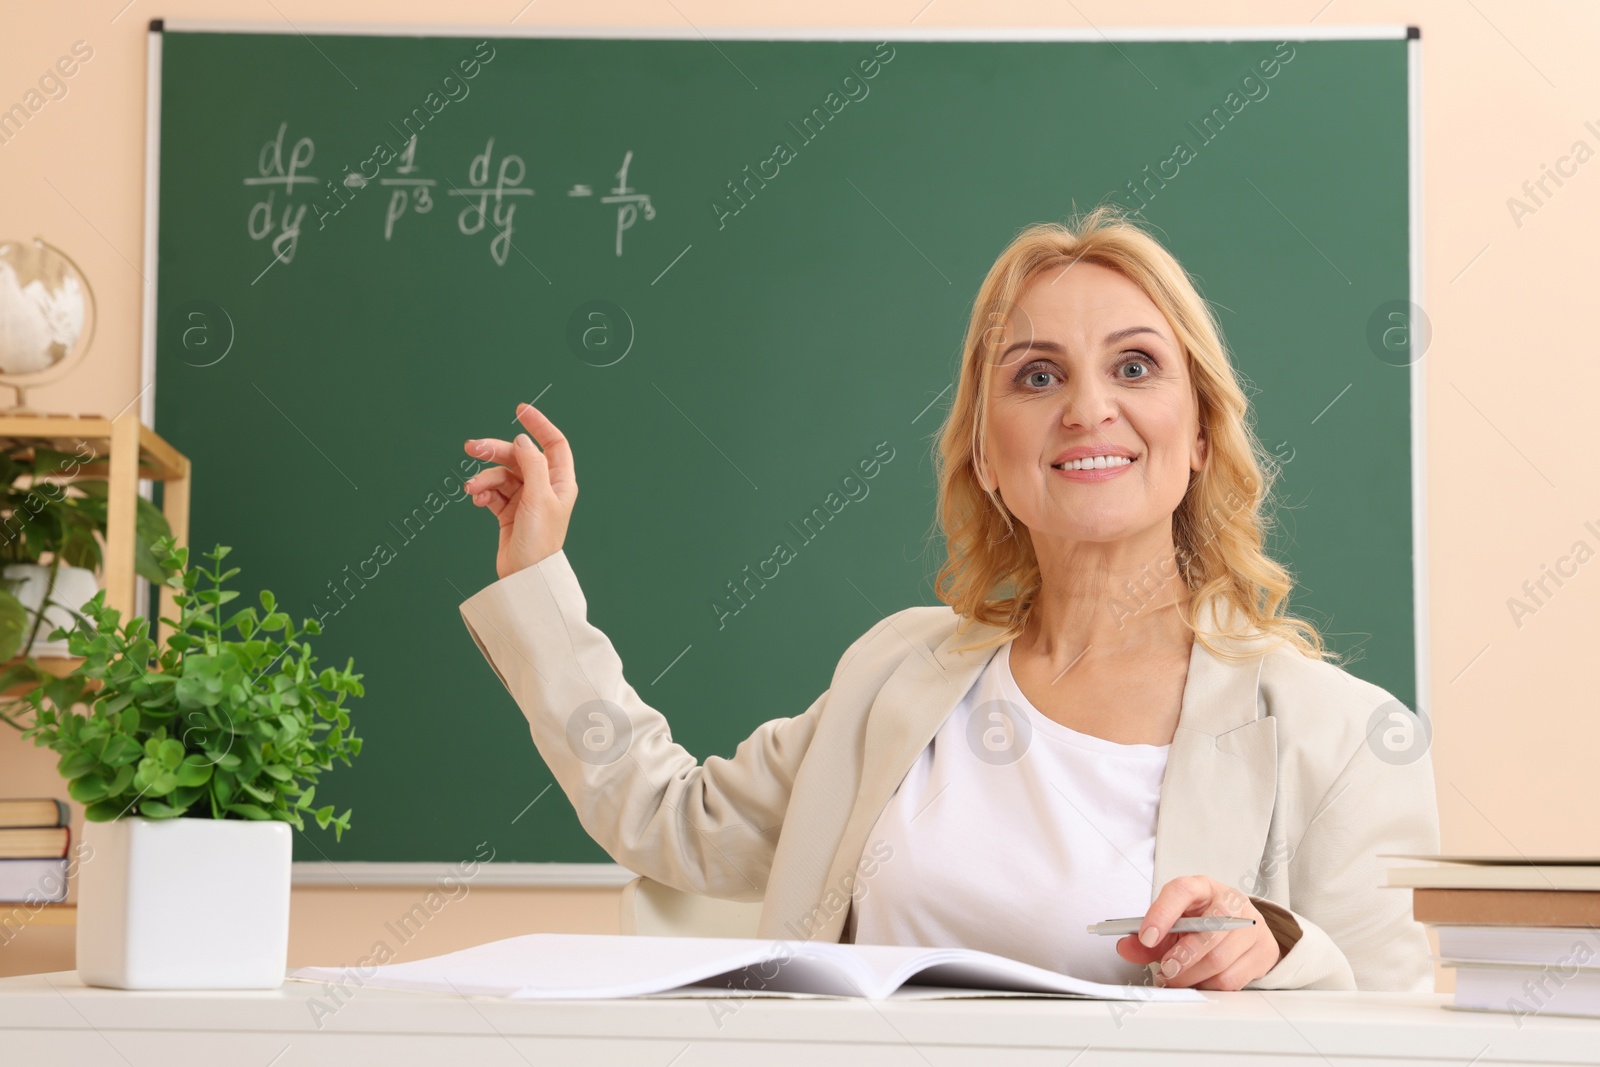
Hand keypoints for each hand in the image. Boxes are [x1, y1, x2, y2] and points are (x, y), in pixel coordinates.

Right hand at [462, 403, 577, 578]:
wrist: (524, 577)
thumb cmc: (539, 542)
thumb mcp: (538, 498)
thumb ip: (532, 465)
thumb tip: (523, 440)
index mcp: (560, 482)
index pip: (553, 444)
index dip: (539, 425)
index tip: (521, 410)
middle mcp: (544, 488)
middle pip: (519, 457)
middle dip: (495, 452)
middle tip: (471, 447)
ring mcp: (526, 499)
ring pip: (501, 475)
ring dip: (484, 479)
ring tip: (472, 489)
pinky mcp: (508, 512)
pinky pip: (493, 492)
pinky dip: (483, 493)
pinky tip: (477, 499)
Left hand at [1114, 875, 1281, 990]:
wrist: (1240, 926)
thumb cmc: (1202, 922)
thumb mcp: (1173, 924)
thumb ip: (1147, 937)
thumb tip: (1126, 947)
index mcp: (1202, 887)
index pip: (1181, 891)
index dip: (1161, 914)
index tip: (1145, 936)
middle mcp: (1231, 902)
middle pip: (1208, 931)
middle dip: (1181, 957)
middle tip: (1166, 970)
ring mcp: (1252, 925)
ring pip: (1219, 960)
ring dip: (1192, 977)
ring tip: (1178, 979)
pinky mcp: (1264, 950)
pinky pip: (1233, 979)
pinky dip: (1209, 986)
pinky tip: (1200, 981)